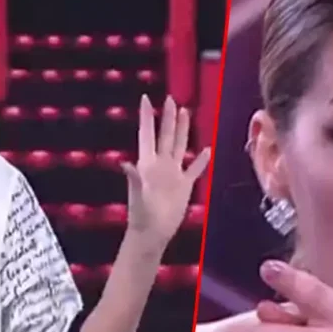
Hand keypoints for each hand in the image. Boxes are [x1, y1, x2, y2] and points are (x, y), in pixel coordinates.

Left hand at [121, 94, 210, 254]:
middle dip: (168, 117)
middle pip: (166, 135)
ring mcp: (173, 173)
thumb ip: (134, 179)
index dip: (146, 116)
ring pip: (179, 146)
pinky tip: (207, 149)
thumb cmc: (142, 215)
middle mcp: (161, 164)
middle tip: (171, 98)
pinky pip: (194, 169)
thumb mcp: (138, 196)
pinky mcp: (184, 185)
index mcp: (148, 163)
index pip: (147, 134)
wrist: (153, 233)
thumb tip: (125, 164)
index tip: (145, 98)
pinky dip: (201, 160)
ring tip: (185, 112)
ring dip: (183, 129)